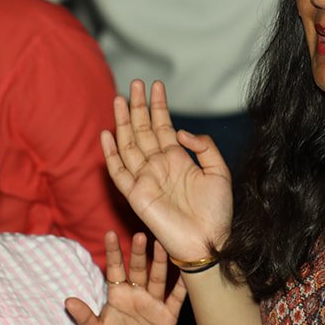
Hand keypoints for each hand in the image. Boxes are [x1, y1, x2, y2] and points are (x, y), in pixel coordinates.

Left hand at [66, 232, 186, 324]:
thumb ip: (84, 316)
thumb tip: (67, 301)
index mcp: (118, 294)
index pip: (115, 269)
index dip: (113, 252)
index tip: (109, 234)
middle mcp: (136, 293)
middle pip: (138, 269)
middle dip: (138, 253)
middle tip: (140, 235)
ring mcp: (153, 302)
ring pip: (158, 278)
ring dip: (160, 262)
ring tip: (162, 244)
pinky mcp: (168, 314)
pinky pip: (176, 298)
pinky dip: (182, 286)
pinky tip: (187, 272)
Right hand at [100, 80, 232, 262]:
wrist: (208, 241)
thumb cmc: (216, 212)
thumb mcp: (218, 171)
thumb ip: (203, 147)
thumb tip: (180, 131)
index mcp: (177, 159)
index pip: (163, 126)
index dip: (159, 106)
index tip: (156, 85)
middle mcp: (158, 166)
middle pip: (143, 130)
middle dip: (139, 107)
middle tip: (134, 83)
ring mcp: (145, 178)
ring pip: (128, 144)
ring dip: (123, 122)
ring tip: (120, 99)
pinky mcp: (135, 194)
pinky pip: (118, 171)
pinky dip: (111, 154)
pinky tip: (106, 135)